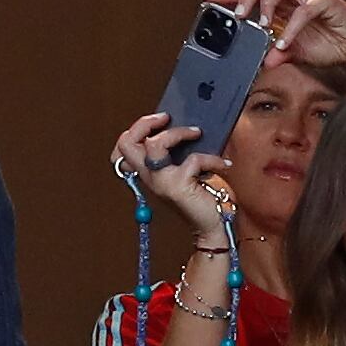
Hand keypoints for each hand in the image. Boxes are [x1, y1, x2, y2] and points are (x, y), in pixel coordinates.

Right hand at [111, 113, 231, 234]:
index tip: (159, 122)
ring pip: (153, 145)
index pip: (122, 150)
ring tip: (197, 133)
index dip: (135, 130)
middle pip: (126, 142)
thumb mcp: (184, 171)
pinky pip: (193, 159)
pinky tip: (223, 164)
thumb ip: (177, 154)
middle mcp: (149, 178)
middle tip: (167, 118)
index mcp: (148, 174)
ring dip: (177, 133)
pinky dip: (212, 158)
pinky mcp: (178, 186)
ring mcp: (160, 182)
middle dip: (145, 123)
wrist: (212, 227)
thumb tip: (186, 125)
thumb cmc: (202, 198)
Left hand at [206, 0, 345, 73]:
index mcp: (282, 0)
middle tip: (238, 15)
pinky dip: (292, 26)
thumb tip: (262, 63)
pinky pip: (306, 8)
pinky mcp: (327, 1)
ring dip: (267, 4)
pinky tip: (284, 42)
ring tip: (261, 25)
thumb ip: (276, 54)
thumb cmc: (326, 44)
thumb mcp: (293, 52)